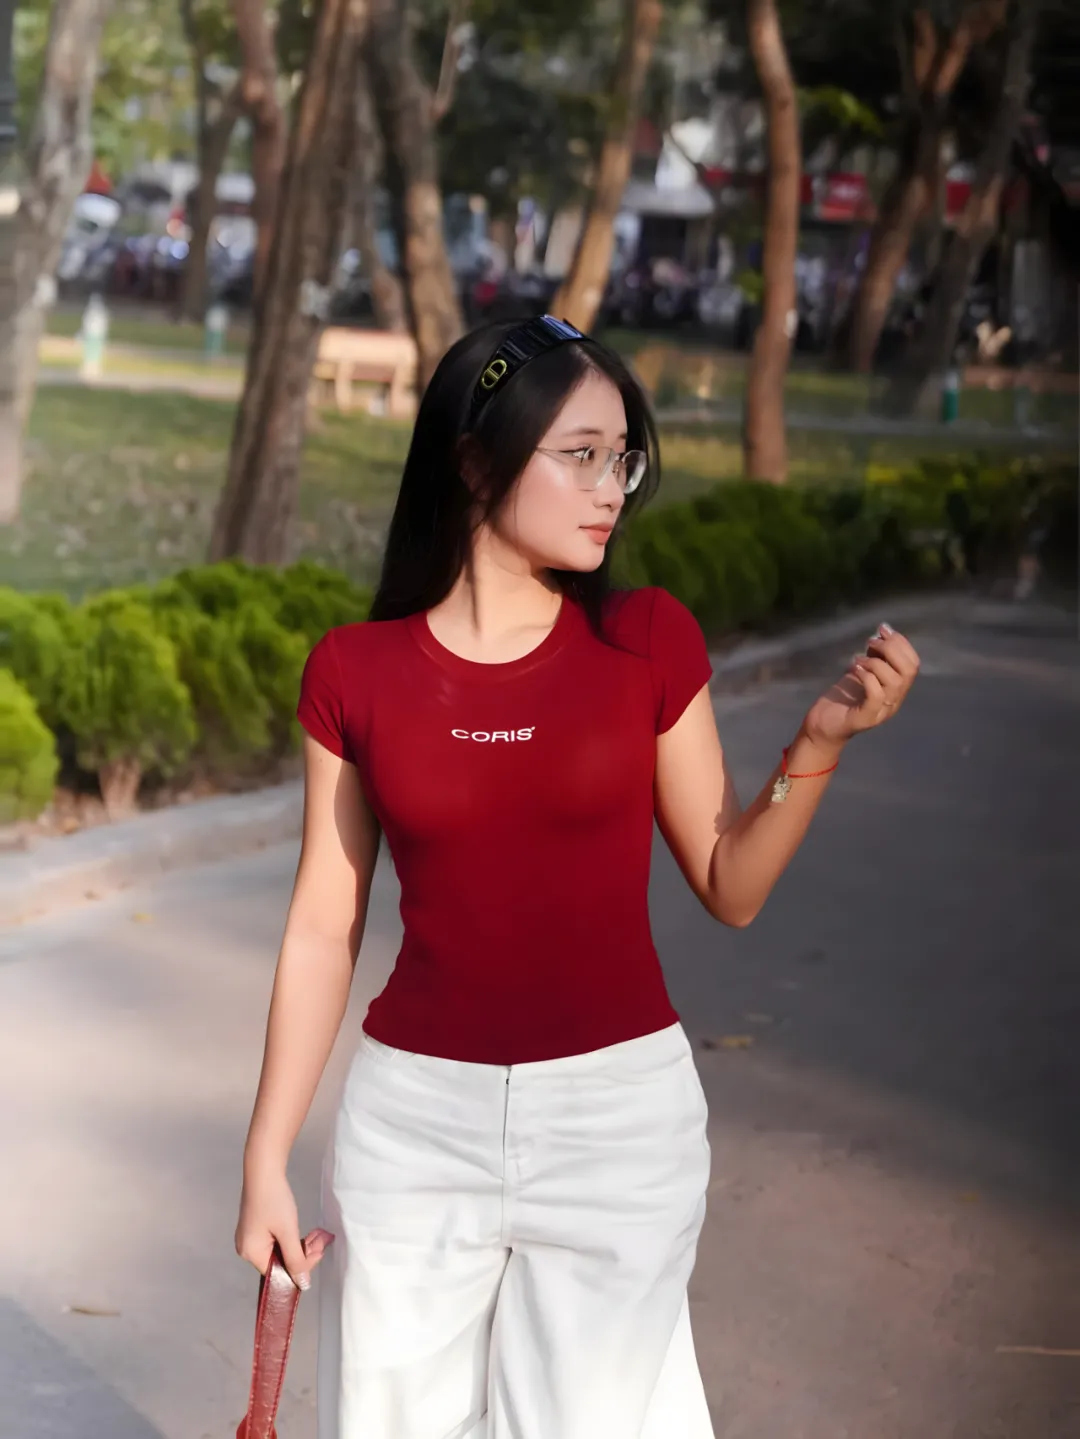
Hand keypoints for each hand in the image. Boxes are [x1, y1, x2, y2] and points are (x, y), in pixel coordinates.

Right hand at [235, 1166, 333, 1290]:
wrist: (264, 1169)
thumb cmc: (274, 1200)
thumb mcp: (288, 1231)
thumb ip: (296, 1260)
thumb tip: (302, 1284)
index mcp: (250, 1253)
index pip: (278, 1273)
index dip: (300, 1266)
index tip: (318, 1252)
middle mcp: (246, 1249)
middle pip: (279, 1262)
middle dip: (302, 1254)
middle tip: (320, 1241)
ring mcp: (250, 1237)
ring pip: (279, 1251)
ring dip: (299, 1245)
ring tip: (316, 1235)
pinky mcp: (256, 1226)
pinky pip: (275, 1241)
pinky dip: (291, 1238)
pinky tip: (304, 1233)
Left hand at [802, 622, 919, 750]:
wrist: (822, 726)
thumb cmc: (842, 698)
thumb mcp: (861, 672)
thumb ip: (874, 656)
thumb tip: (883, 632)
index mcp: (896, 690)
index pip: (913, 664)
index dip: (902, 643)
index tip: (883, 630)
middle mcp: (894, 702)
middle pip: (909, 671)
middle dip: (892, 649)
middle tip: (870, 642)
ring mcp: (881, 712)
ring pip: (895, 682)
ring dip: (876, 662)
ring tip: (859, 659)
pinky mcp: (865, 718)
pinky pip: (877, 696)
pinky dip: (867, 677)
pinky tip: (854, 668)